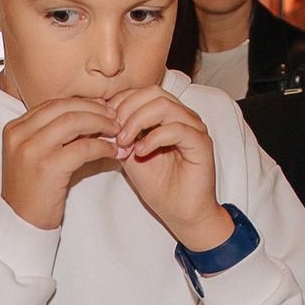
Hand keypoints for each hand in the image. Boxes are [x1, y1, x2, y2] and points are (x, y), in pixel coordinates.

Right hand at [1, 97, 123, 230]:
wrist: (21, 222)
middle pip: (64, 108)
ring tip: (116, 130)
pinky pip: (83, 147)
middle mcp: (20, 135)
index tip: (101, 107)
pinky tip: (112, 150)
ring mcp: (32, 150)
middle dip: (93, 109)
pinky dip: (102, 146)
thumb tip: (89, 115)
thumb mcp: (34, 154)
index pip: (52, 104)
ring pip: (74, 121)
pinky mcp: (48, 167)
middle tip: (114, 116)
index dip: (81, 103)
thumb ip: (52, 134)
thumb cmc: (32, 190)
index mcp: (15, 128)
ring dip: (100, 123)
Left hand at [106, 85, 228, 248]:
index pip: (143, 92)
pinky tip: (140, 152)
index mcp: (167, 115)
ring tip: (124, 141)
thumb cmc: (159, 185)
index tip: (104, 121)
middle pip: (153, 93)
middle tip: (113, 131)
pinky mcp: (201, 143)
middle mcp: (183, 116)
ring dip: (137, 121)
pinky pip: (177, 129)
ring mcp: (194, 128)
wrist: (180, 212)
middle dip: (127, 109)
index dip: (121, 102)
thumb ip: (121, 135)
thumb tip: (102, 120)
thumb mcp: (130, 155)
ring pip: (164, 106)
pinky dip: (154, 138)